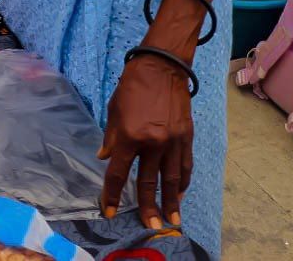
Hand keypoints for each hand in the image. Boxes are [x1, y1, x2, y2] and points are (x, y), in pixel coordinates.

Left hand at [99, 51, 195, 229]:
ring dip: (172, 201)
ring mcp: (173, 141)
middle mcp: (153, 143)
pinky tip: (180, 193)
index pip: (119, 173)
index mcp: (130, 136)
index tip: (110, 210)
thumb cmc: (133, 86)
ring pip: (172, 179)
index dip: (113, 194)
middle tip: (150, 225)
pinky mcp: (187, 137)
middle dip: (148, 206)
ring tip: (172, 219)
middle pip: (149, 182)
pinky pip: (185, 165)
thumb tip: (106, 158)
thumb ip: (111, 137)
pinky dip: (183, 181)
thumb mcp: (114, 109)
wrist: (162, 67)